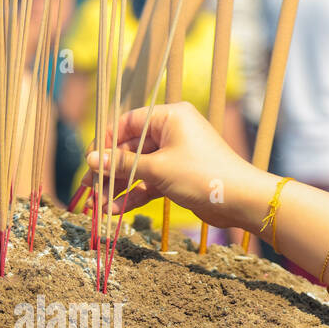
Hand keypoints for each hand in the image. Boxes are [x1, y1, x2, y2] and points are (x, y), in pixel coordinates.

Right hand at [84, 101, 275, 230]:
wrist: (240, 200)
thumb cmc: (201, 175)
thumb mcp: (157, 168)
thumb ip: (122, 163)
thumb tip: (90, 158)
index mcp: (169, 116)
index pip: (127, 123)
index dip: (105, 142)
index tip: (88, 162)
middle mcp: (172, 131)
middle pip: (130, 148)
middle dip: (109, 171)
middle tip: (89, 190)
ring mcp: (175, 154)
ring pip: (138, 168)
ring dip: (119, 187)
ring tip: (99, 206)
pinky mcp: (178, 175)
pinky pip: (149, 182)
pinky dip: (134, 195)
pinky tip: (116, 210)